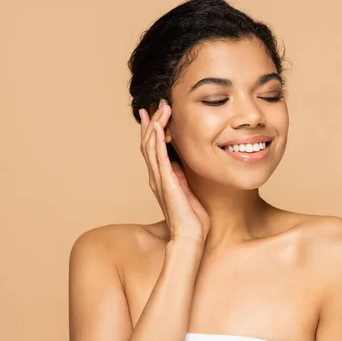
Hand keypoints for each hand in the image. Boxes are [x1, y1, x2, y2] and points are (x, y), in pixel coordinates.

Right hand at [139, 99, 209, 244]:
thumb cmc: (193, 219)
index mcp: (162, 178)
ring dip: (153, 125)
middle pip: (148, 143)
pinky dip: (156, 139)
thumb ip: (185, 177)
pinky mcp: (165, 181)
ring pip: (150, 146)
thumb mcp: (189, 191)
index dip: (153, 131)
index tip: (155, 114)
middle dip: (151, 122)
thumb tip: (187, 165)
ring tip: (158, 107)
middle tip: (154, 104)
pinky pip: (158, 156)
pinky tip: (157, 125)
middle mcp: (156, 176)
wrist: (190, 236)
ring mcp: (159, 178)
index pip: (153, 149)